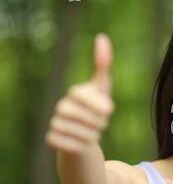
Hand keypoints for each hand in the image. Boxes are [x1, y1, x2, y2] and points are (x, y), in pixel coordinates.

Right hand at [46, 34, 114, 153]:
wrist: (83, 137)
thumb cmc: (95, 109)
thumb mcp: (103, 88)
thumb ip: (103, 64)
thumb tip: (102, 37)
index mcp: (75, 93)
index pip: (92, 100)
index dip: (104, 108)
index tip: (109, 110)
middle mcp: (61, 107)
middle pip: (93, 120)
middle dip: (101, 124)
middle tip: (98, 123)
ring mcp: (55, 123)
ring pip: (86, 135)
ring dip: (93, 136)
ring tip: (90, 132)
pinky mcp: (52, 140)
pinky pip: (73, 145)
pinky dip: (82, 146)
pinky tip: (80, 143)